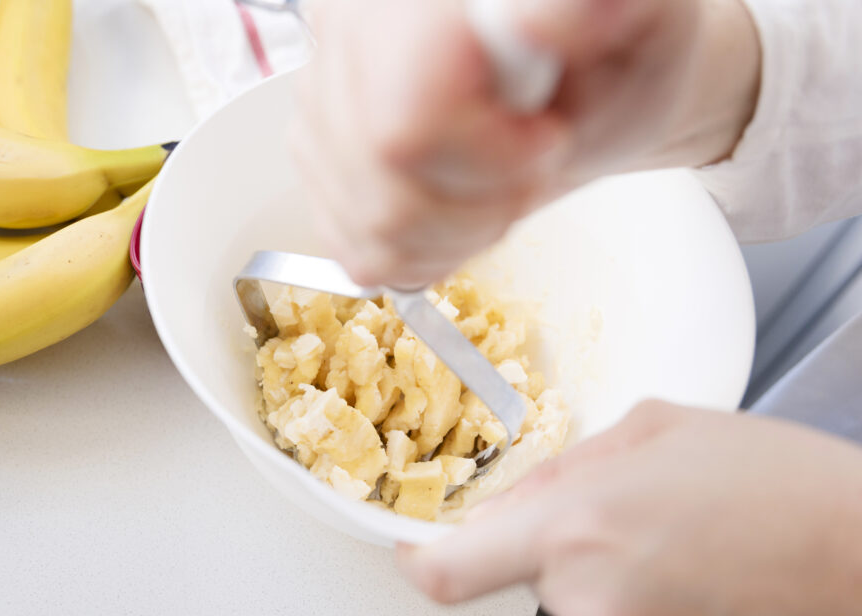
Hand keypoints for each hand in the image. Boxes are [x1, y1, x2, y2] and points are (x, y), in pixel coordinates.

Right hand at [292, 0, 759, 285]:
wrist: (596, 86)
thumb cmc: (618, 56)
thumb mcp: (635, 20)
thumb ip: (588, 12)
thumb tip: (537, 17)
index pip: (402, 124)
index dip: (484, 159)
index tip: (542, 139)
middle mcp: (346, 32)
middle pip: (379, 180)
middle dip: (473, 204)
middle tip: (527, 167)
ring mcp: (323, 98)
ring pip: (366, 222)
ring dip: (451, 233)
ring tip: (497, 187)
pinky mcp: (322, 155)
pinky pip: (351, 244)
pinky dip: (419, 250)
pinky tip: (456, 210)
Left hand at [397, 402, 861, 615]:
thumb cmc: (786, 491)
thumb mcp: (663, 432)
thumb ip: (569, 466)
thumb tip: (515, 502)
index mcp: (577, 528)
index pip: (448, 571)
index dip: (417, 558)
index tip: (412, 545)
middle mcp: (590, 607)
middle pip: (529, 576)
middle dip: (565, 546)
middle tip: (636, 521)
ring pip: (581, 613)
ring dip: (611, 584)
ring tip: (686, 555)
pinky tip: (701, 592)